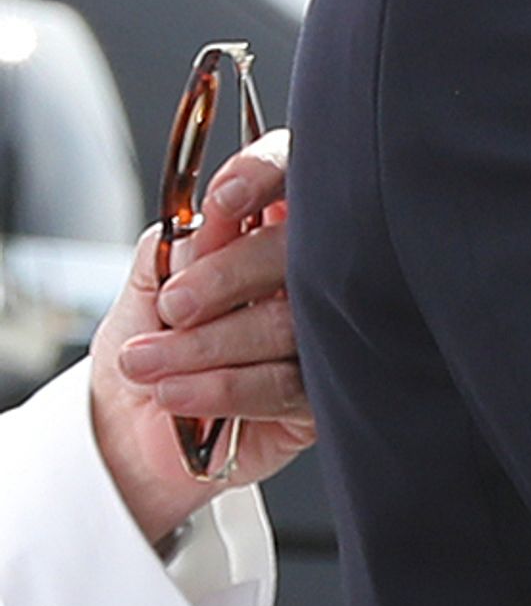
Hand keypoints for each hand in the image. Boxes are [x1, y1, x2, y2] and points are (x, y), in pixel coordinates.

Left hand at [90, 129, 310, 540]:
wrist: (131, 430)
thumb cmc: (148, 342)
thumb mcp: (146, 284)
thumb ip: (176, 247)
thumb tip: (209, 226)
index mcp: (266, 228)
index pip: (290, 175)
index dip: (266, 176)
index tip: (224, 200)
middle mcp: (306, 274)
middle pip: (298, 252)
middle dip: (226, 276)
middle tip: (173, 306)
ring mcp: (324, 334)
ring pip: (289, 325)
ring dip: (205, 346)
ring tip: (146, 363)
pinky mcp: (323, 395)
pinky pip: (285, 386)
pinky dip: (224, 389)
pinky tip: (176, 394)